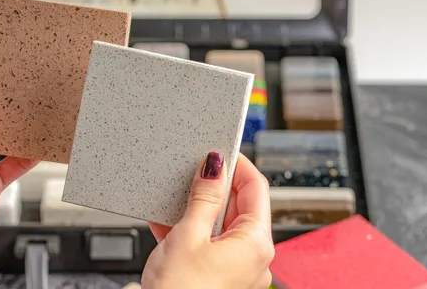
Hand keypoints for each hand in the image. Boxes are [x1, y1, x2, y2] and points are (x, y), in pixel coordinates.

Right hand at [143, 153, 273, 288]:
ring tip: (177, 197)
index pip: (257, 189)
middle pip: (240, 207)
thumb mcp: (188, 234)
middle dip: (215, 187)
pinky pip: (208, 244)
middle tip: (194, 171)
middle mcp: (253, 258)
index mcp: (256, 244)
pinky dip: (191, 230)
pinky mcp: (217, 276)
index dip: (239, 165)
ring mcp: (236, 269)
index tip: (221, 150)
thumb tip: (215, 166)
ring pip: (220, 225)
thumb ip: (204, 197)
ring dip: (198, 209)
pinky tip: (169, 221)